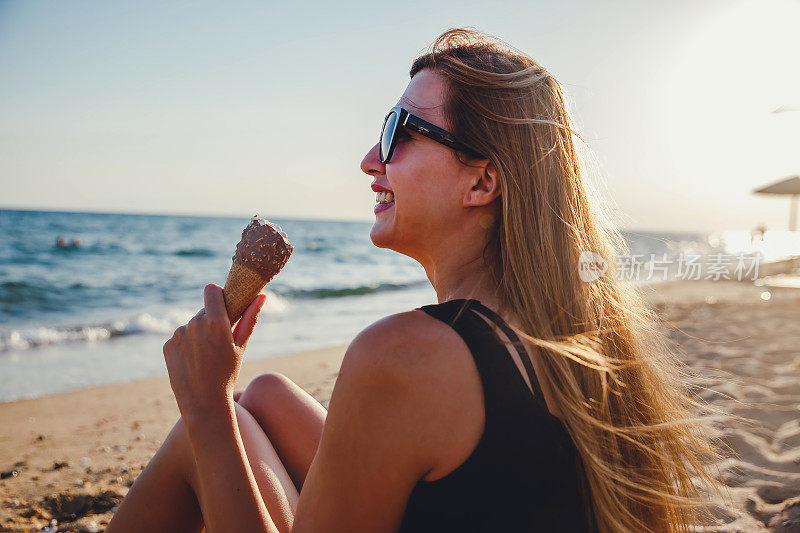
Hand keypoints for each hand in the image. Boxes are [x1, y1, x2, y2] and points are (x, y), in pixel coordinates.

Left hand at [163, 283, 266, 418]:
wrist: (203, 403)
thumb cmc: (227, 374)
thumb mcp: (241, 346)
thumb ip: (250, 318)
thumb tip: (262, 296)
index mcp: (215, 321)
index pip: (211, 290)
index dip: (217, 294)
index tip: (223, 304)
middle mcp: (194, 324)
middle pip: (203, 311)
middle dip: (211, 320)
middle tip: (218, 342)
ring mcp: (178, 335)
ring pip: (191, 326)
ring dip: (198, 334)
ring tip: (206, 357)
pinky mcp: (168, 345)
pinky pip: (180, 338)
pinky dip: (186, 346)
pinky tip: (193, 363)